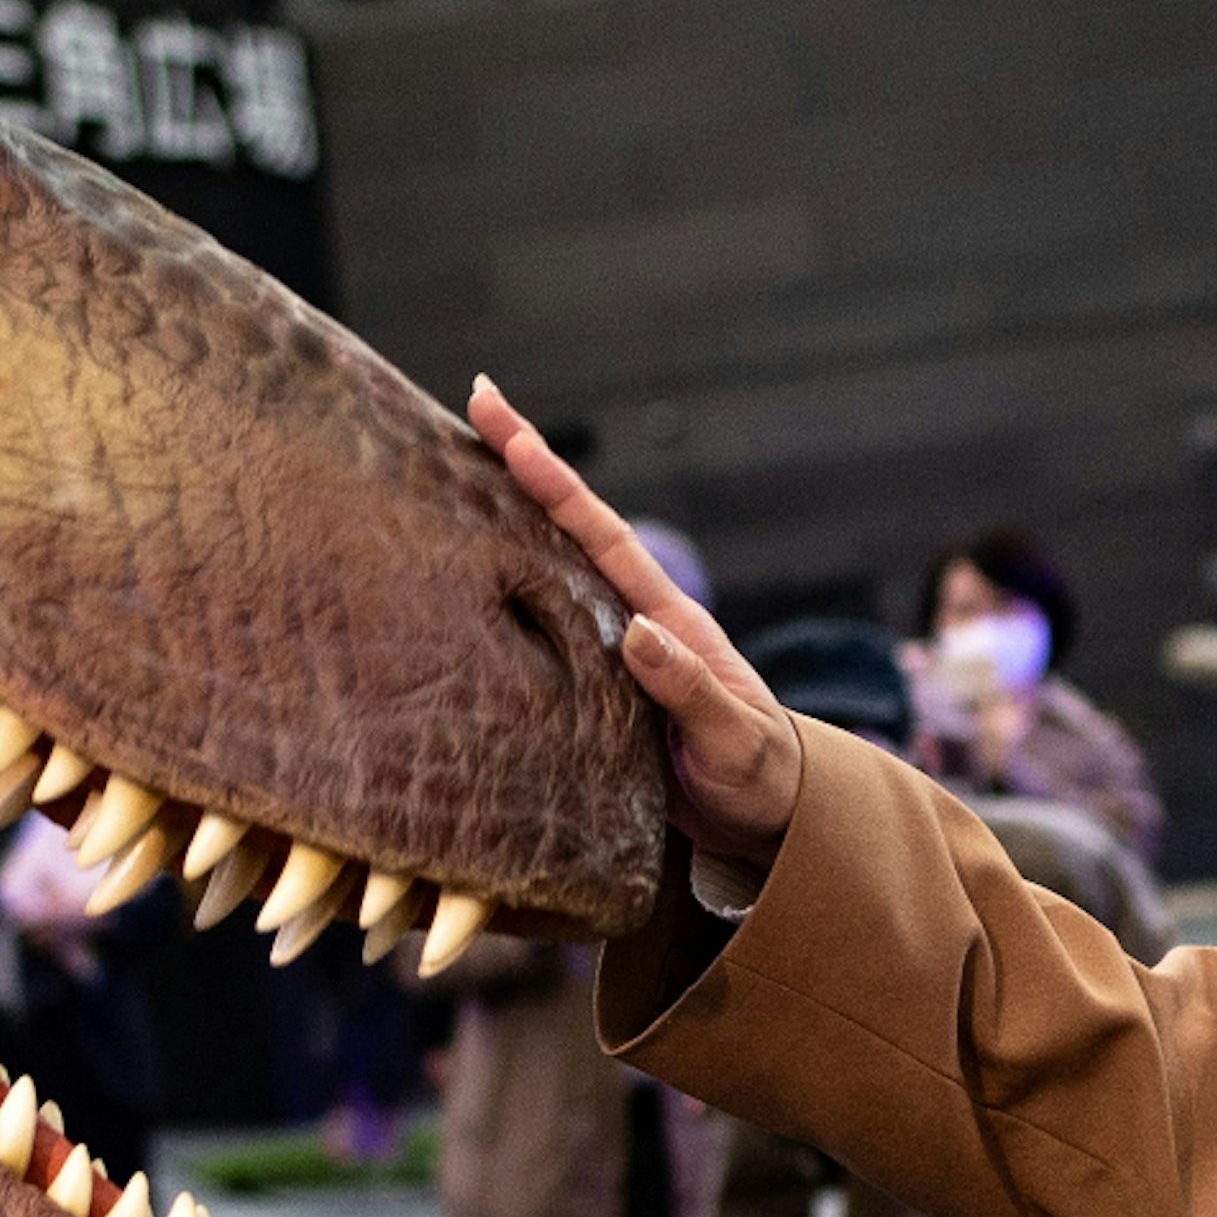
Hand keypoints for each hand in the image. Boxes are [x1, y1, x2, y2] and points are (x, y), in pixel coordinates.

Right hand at [470, 379, 803, 867]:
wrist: (768, 814)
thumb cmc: (758, 775)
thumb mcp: (733, 739)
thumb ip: (692, 690)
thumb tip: (641, 632)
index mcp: (665, 618)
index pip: (602, 536)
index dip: (554, 483)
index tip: (507, 430)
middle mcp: (632, 617)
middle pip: (567, 528)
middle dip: (522, 465)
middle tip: (474, 402)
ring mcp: (609, 647)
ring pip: (546, 566)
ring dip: (503, 516)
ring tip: (448, 465)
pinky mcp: (591, 684)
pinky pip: (538, 623)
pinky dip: (501, 587)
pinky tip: (463, 570)